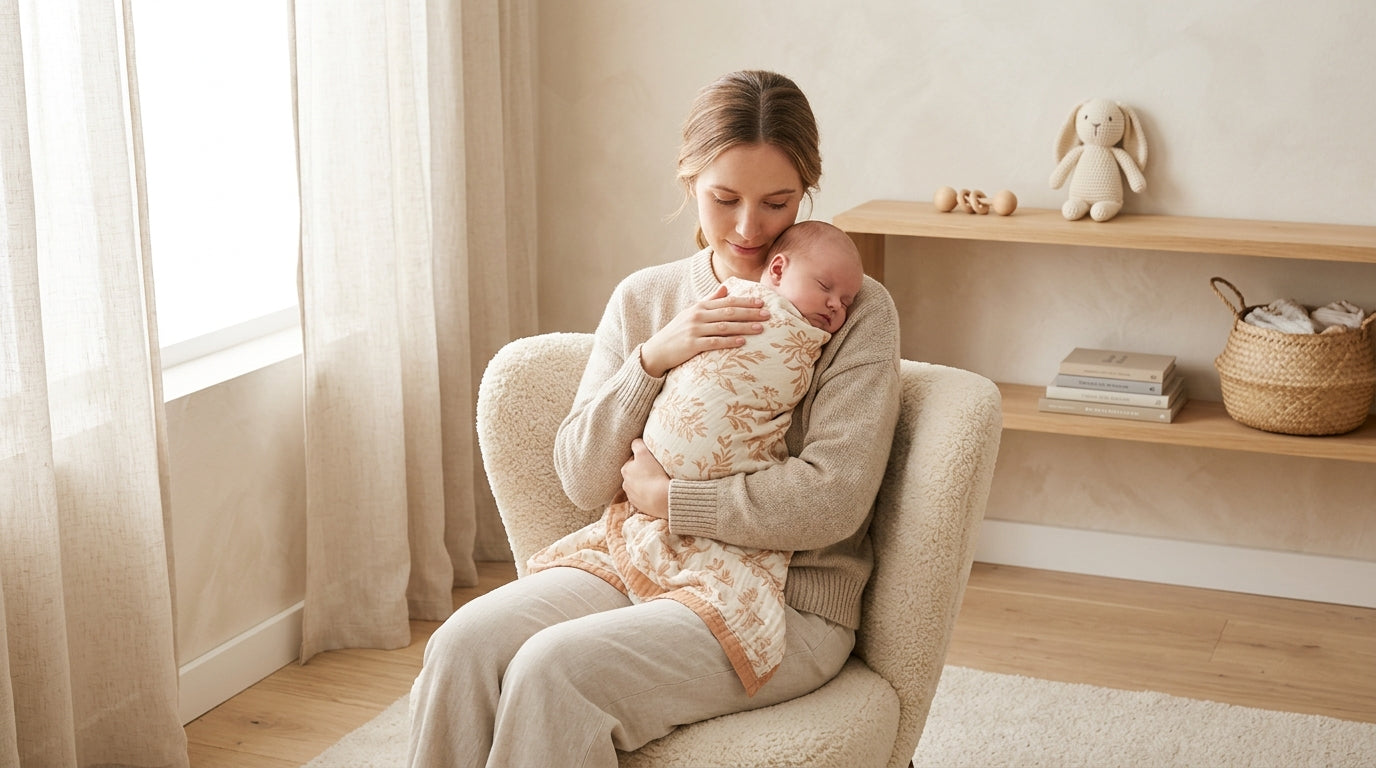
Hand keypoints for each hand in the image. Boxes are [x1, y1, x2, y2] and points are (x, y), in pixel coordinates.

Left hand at [621, 439, 669, 518]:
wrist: (662, 499)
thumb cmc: (653, 474)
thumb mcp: (644, 453)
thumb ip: (637, 444)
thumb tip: (636, 442)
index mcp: (625, 469)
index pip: (634, 458)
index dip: (644, 457)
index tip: (652, 459)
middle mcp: (625, 482)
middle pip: (635, 472)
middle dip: (643, 471)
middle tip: (656, 470)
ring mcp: (632, 495)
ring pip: (639, 485)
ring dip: (645, 483)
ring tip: (657, 482)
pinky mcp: (640, 505)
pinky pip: (644, 497)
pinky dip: (648, 494)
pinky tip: (656, 492)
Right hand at [638, 285, 768, 377]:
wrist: (657, 350)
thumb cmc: (677, 332)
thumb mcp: (691, 313)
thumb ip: (709, 300)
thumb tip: (725, 288)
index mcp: (699, 306)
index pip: (727, 301)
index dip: (745, 302)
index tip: (761, 302)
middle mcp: (697, 315)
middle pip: (729, 312)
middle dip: (750, 313)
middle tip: (767, 314)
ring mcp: (694, 330)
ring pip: (724, 326)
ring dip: (744, 326)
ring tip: (761, 328)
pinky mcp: (692, 345)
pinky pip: (714, 342)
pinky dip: (729, 341)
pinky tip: (742, 342)